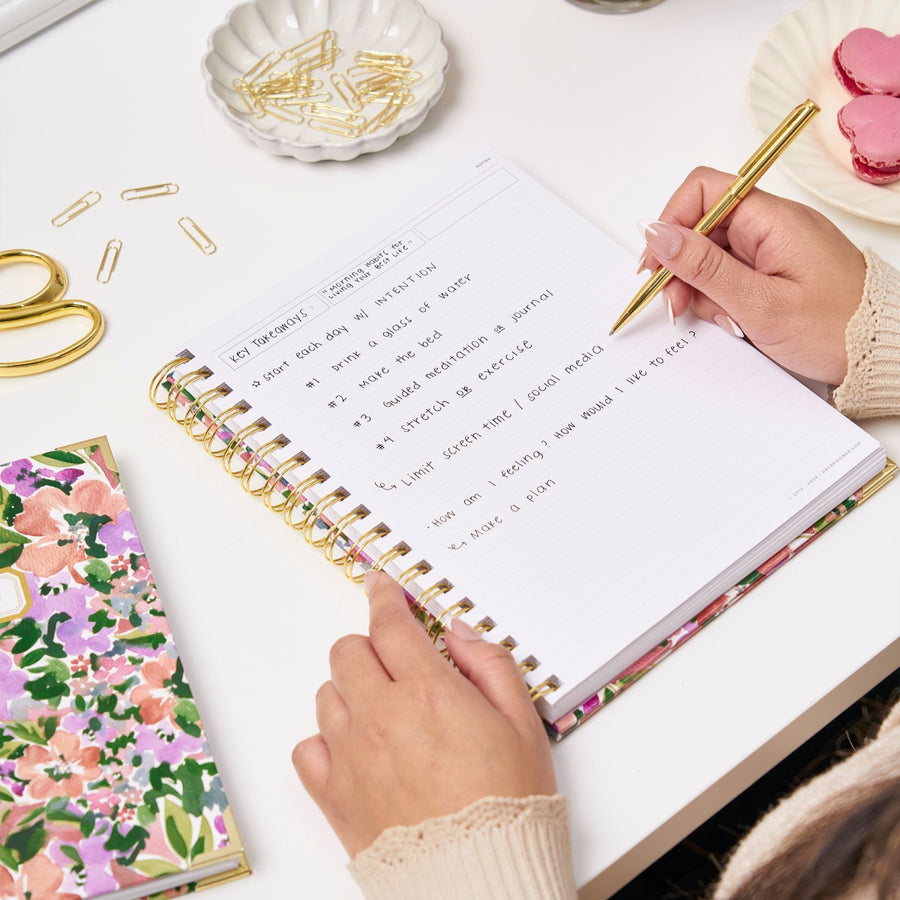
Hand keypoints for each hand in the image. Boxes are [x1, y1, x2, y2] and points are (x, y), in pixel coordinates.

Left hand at [292, 570, 556, 856]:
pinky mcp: (335, 795)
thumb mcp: (521, 723)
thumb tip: (458, 632)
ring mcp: (352, 756)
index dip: (384, 597)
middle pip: (348, 651)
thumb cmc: (508, 804)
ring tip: (385, 711)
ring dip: (352, 690)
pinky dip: (327, 739)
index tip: (381, 585)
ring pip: (328, 694)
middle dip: (370, 645)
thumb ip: (489, 665)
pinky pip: (308, 747)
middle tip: (396, 662)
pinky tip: (357, 748)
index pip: (391, 625)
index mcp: (428, 693)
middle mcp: (382, 718)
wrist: (480, 880)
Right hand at [638, 166, 865, 384]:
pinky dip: (723, 299)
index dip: (671, 223)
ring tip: (721, 321)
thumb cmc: (834, 330)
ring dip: (703, 290)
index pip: (704, 191)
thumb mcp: (758, 303)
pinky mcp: (775, 271)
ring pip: (713, 256)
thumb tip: (658, 233)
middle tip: (678, 307)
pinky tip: (734, 321)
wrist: (882, 353)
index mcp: (772, 219)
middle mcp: (772, 225)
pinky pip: (732, 275)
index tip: (656, 265)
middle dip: (682, 267)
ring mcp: (774, 249)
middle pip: (702, 227)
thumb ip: (703, 266)